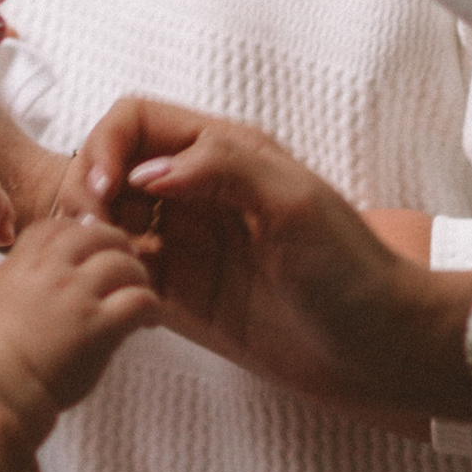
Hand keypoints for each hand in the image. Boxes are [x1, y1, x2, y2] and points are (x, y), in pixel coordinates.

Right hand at [0, 216, 158, 437]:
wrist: (1, 388)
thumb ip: (20, 265)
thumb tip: (42, 252)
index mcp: (25, 261)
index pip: (61, 227)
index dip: (80, 232)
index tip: (90, 247)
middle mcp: (53, 271)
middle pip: (97, 235)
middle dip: (115, 244)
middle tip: (125, 260)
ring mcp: (78, 297)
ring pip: (123, 263)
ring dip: (137, 275)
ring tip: (138, 290)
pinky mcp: (99, 327)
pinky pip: (139, 300)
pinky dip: (150, 305)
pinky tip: (148, 320)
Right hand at [74, 98, 471, 431]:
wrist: (384, 350)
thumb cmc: (351, 270)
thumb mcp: (294, 201)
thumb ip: (222, 165)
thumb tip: (145, 171)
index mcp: (224, 151)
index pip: (136, 121)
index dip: (106, 147)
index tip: (102, 193)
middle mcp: (199, 189)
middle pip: (113, 166)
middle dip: (88, 190)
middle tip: (87, 235)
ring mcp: (192, 241)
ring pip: (113, 217)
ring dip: (94, 234)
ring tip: (102, 266)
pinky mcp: (189, 294)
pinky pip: (128, 270)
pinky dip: (110, 275)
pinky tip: (121, 294)